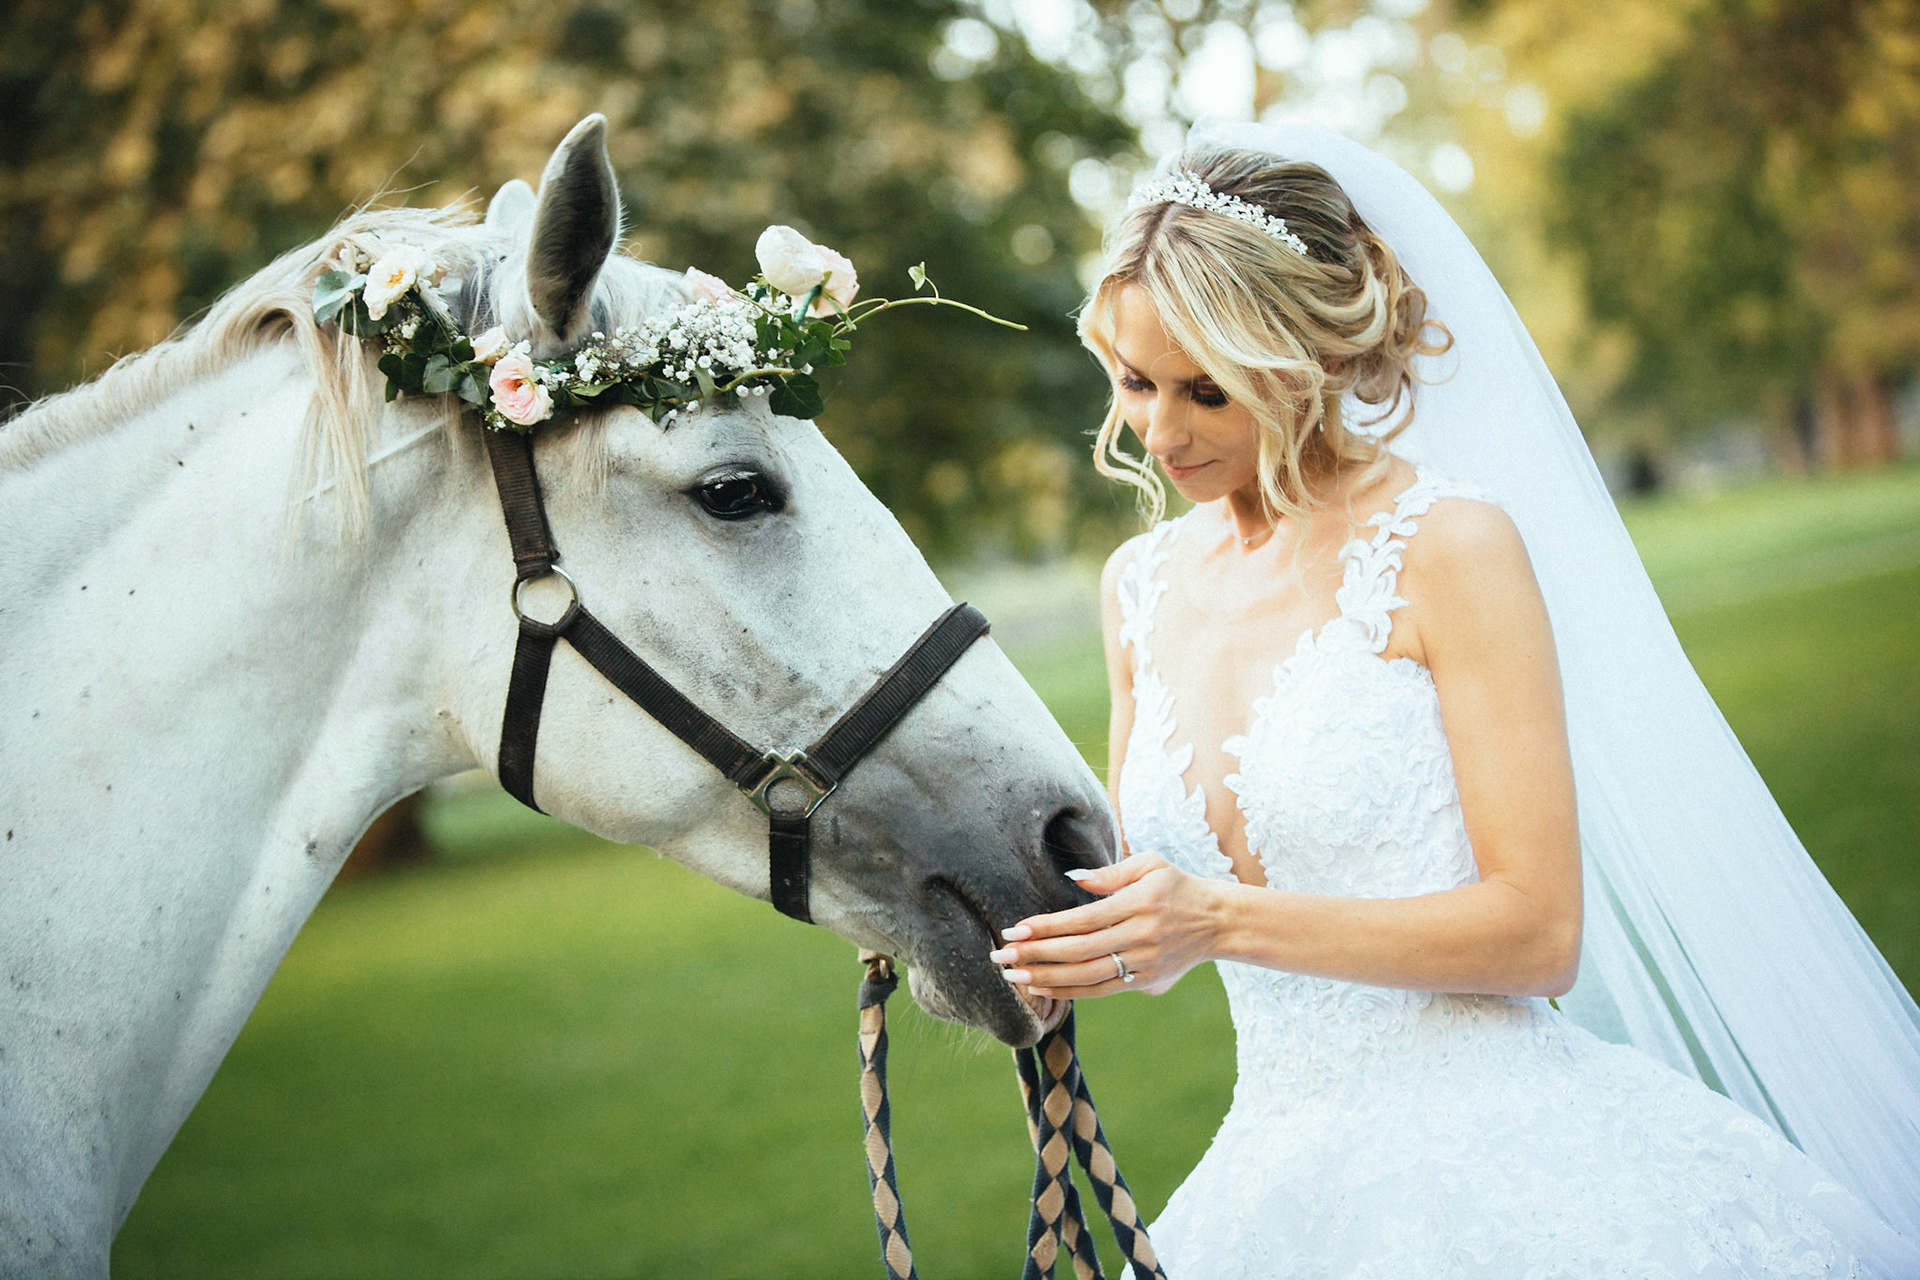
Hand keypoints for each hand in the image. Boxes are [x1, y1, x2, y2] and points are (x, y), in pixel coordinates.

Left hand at [988, 854, 1225, 998]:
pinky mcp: (1146, 981)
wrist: (1219, 922)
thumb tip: (1073, 879)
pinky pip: (1102, 991)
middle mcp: (1141, 936)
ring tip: (1014, 977)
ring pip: (1088, 977)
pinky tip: (1043, 988)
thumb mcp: (1151, 864)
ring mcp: (1144, 963)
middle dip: (1036, 956)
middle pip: (1079, 951)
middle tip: (1000, 957)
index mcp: (1139, 903)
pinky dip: (1070, 992)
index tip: (1014, 930)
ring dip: (1046, 979)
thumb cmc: (1177, 886)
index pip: (1083, 920)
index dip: (1046, 927)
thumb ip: (1112, 872)